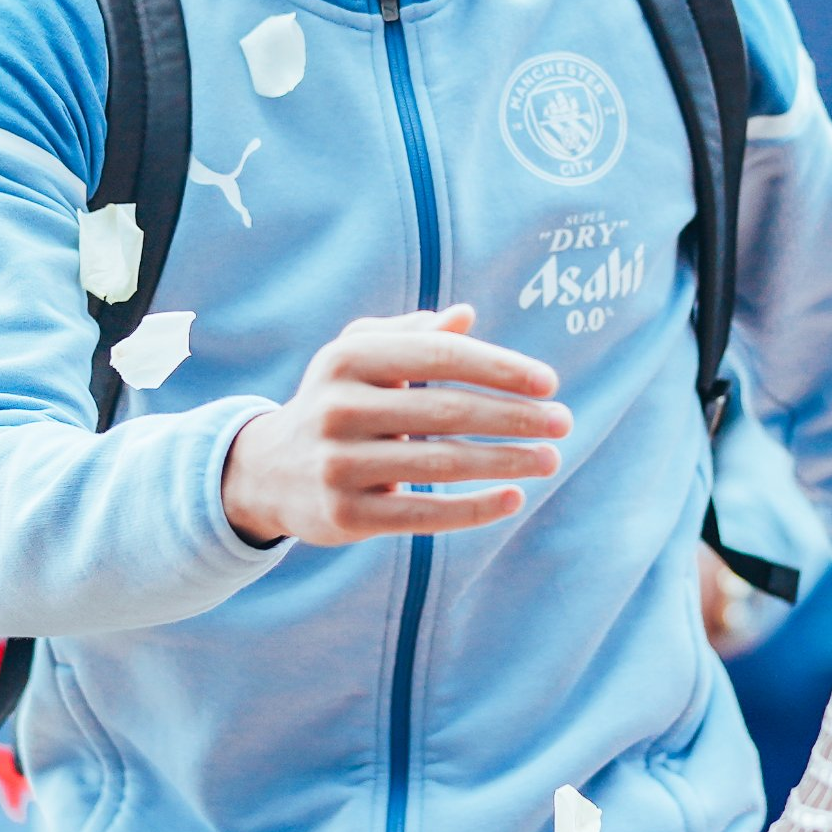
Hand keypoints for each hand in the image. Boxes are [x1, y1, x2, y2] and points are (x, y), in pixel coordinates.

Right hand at [221, 310, 567, 548]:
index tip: (549, 382)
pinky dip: (475, 507)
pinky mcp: (346, 515)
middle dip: (514, 416)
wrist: (267, 472)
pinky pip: (425, 512)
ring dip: (505, 461)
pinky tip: (513, 498)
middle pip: (447, 411)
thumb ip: (412, 335)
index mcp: (348, 359)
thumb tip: (466, 316)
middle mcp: (339, 408)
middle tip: (564, 422)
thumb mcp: (359, 358)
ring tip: (549, 459)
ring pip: (442, 463)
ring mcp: (339, 464)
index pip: (439, 357)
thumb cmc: (336, 402)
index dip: (499, 367)